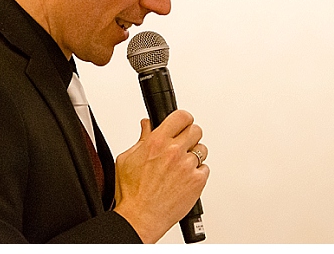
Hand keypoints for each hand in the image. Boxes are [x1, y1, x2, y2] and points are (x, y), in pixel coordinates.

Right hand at [112, 110, 208, 242]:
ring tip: (181, 166)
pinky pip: (205, 169)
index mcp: (157, 142)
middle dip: (189, 136)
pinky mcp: (197, 181)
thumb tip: (147, 125)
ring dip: (194, 155)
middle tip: (182, 144)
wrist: (140, 217)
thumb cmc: (132, 193)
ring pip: (202, 150)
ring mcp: (188, 166)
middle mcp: (174, 151)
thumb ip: (141, 138)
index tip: (183, 122)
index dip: (183, 118)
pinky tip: (184, 179)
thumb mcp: (127, 159)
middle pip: (196, 130)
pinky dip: (197, 172)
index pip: (181, 116)